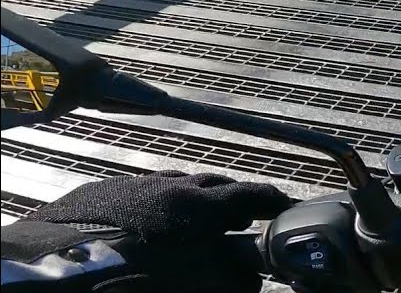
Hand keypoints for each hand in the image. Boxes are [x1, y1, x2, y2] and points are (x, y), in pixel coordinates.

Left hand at [13, 171, 291, 292]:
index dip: (273, 202)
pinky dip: (149, 208)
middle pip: (213, 184)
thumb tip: (249, 280)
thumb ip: (229, 280)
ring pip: (173, 186)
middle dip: (231, 201)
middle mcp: (170, 185)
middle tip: (239, 222)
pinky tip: (141, 228)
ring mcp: (131, 185)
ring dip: (189, 203)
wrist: (50, 274)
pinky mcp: (94, 193)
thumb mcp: (196, 284)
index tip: (285, 209)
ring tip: (189, 227)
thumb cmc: (133, 279)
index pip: (252, 195)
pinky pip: (136, 194)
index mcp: (201, 206)